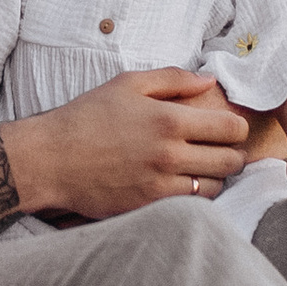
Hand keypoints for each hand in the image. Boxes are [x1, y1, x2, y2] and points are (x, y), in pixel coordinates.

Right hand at [3, 69, 251, 221]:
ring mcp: (161, 184)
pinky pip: (192, 205)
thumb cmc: (87, 117)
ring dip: (214, 177)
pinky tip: (181, 183)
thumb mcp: (127, 84)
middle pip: (231, 160)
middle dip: (232, 154)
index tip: (226, 127)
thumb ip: (173, 79)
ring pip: (216, 186)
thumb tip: (209, 81)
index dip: (235, 127)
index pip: (231, 128)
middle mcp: (170, 153)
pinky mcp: (150, 206)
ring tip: (199, 167)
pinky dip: (194, 195)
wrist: (51, 159)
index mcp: (169, 119)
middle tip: (219, 149)